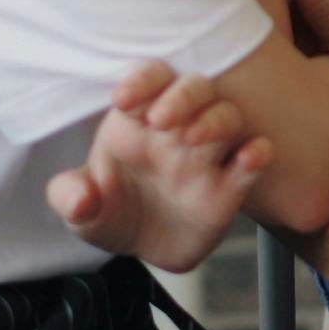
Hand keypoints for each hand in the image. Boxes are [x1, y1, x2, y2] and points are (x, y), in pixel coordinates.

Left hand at [45, 61, 270, 271]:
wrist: (142, 249)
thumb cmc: (110, 214)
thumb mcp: (80, 210)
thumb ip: (70, 197)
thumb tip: (80, 200)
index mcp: (137, 122)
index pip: (149, 80)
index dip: (141, 81)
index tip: (122, 100)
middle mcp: (177, 130)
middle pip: (195, 88)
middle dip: (183, 97)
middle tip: (162, 120)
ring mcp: (207, 157)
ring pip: (227, 116)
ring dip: (216, 121)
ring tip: (194, 141)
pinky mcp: (230, 188)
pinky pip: (254, 159)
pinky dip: (258, 153)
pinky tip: (251, 158)